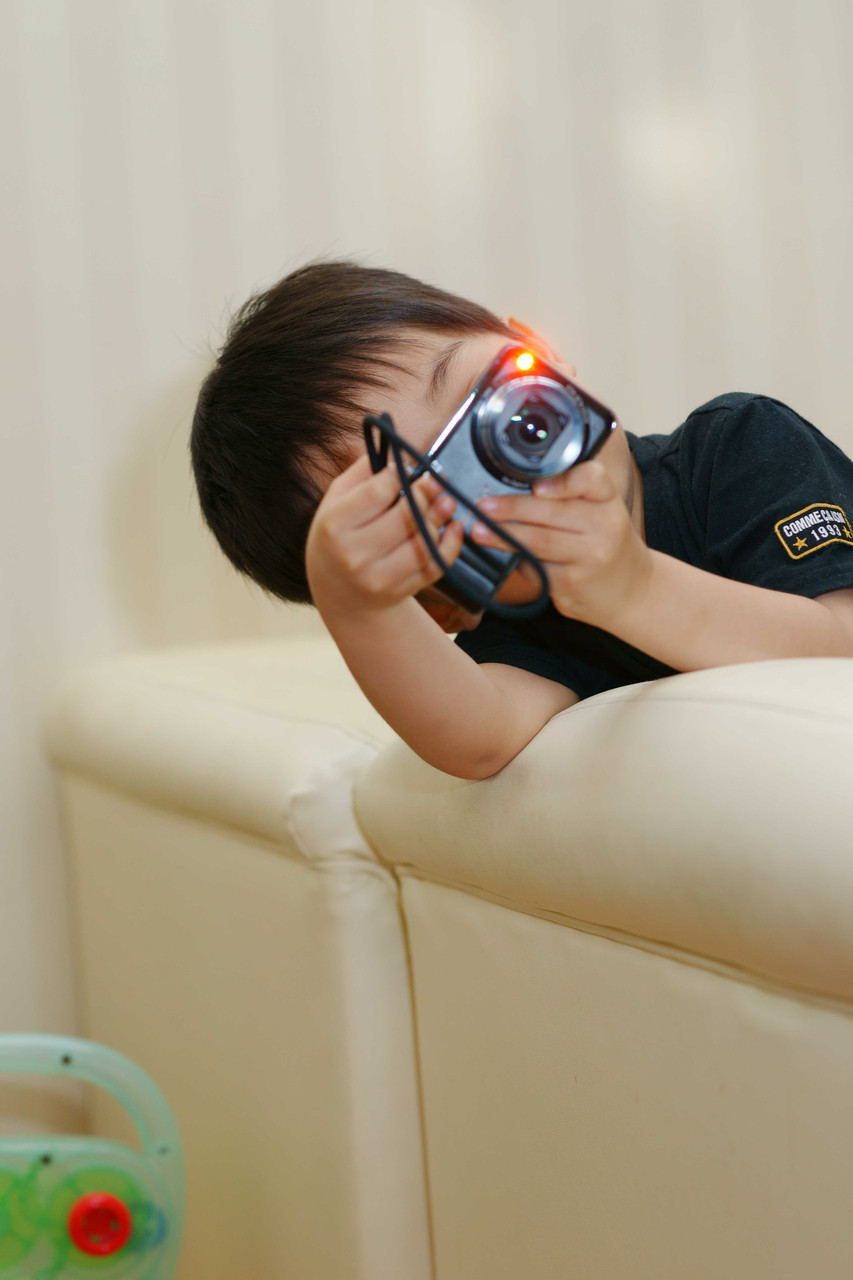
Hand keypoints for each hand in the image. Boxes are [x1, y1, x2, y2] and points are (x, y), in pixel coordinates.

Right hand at [305, 453, 465, 619]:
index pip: (377, 492)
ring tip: (446, 502)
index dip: (398, 474)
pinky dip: (451, 545)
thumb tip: (395, 448)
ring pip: (423, 542)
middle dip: (426, 493)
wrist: (337, 592)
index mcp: (335, 525)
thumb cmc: (338, 537)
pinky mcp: (399, 591)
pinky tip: (452, 528)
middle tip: (437, 480)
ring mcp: (378, 577)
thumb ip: (362, 472)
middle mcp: (354, 554)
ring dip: (441, 518)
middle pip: (405, 516)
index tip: (405, 467)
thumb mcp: (336, 501)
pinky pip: (434, 566)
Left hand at [468, 460, 651, 628]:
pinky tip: (503, 554)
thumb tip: (517, 483)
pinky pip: (536, 568)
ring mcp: (590, 559)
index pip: (592, 479)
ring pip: (538, 542)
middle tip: (484, 506)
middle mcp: (605, 528)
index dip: (563, 481)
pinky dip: (517, 560)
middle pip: (552, 513)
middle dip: (512, 509)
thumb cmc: (606, 543)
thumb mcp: (601, 512)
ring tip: (479, 531)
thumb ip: (571, 494)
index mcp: (609, 501)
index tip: (537, 487)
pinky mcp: (572, 585)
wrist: (632, 591)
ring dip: (502, 536)